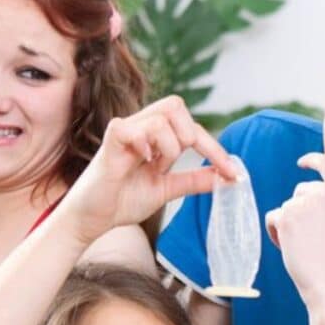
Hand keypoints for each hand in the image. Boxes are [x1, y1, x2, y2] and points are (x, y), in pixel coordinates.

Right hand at [66, 96, 237, 245]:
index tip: (232, 172)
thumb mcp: (166, 189)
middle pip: (176, 105)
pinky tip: (144, 161)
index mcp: (155, 136)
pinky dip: (146, 143)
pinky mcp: (111, 141)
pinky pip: (134, 128)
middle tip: (181, 164)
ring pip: (162, 117)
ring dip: (169, 146)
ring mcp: (126, 132)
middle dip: (191, 136)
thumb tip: (225, 177)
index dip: (214, 148)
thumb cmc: (122, 200)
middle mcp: (141, 127)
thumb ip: (193, 180)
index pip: (192, 127)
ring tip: (155, 167)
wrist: (92, 219)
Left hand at [264, 153, 324, 311]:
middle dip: (302, 210)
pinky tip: (287, 248)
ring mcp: (304, 203)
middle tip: (310, 238)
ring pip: (288, 206)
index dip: (312, 160)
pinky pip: (273, 218)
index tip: (302, 163)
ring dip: (289, 224)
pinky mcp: (287, 216)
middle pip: (302, 190)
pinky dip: (276, 232)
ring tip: (303, 248)